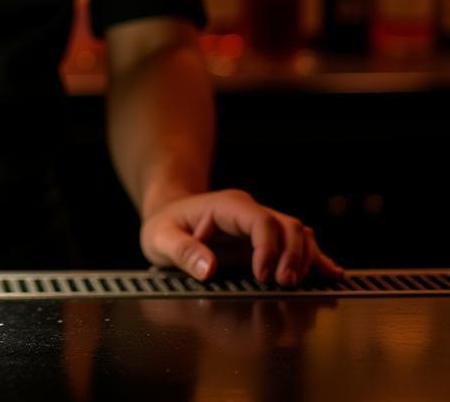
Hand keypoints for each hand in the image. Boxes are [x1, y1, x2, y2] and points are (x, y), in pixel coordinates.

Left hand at [140, 189, 345, 285]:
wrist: (168, 215)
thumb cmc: (164, 225)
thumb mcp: (160, 238)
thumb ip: (182, 251)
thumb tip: (209, 269)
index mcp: (226, 206)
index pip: (260, 221)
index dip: (269, 248)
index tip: (263, 276)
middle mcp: (249, 212)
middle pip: (287, 226)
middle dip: (293, 256)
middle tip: (284, 285)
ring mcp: (260, 224)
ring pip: (298, 233)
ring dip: (306, 259)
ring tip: (302, 286)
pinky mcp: (266, 241)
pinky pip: (298, 243)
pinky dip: (315, 258)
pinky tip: (332, 273)